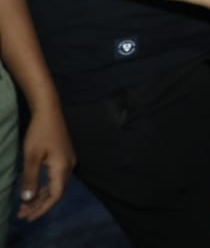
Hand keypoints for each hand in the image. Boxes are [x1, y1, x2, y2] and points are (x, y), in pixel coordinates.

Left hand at [16, 105, 74, 220]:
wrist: (49, 111)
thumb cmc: (39, 133)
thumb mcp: (31, 157)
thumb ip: (30, 179)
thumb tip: (27, 200)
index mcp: (62, 168)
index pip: (55, 195)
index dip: (42, 208)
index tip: (28, 217)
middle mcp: (68, 166)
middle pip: (56, 192)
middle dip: (39, 205)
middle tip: (22, 214)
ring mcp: (67, 161)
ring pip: (55, 186)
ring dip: (40, 197)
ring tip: (24, 206)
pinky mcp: (63, 157)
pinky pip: (55, 178)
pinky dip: (43, 187)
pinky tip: (33, 190)